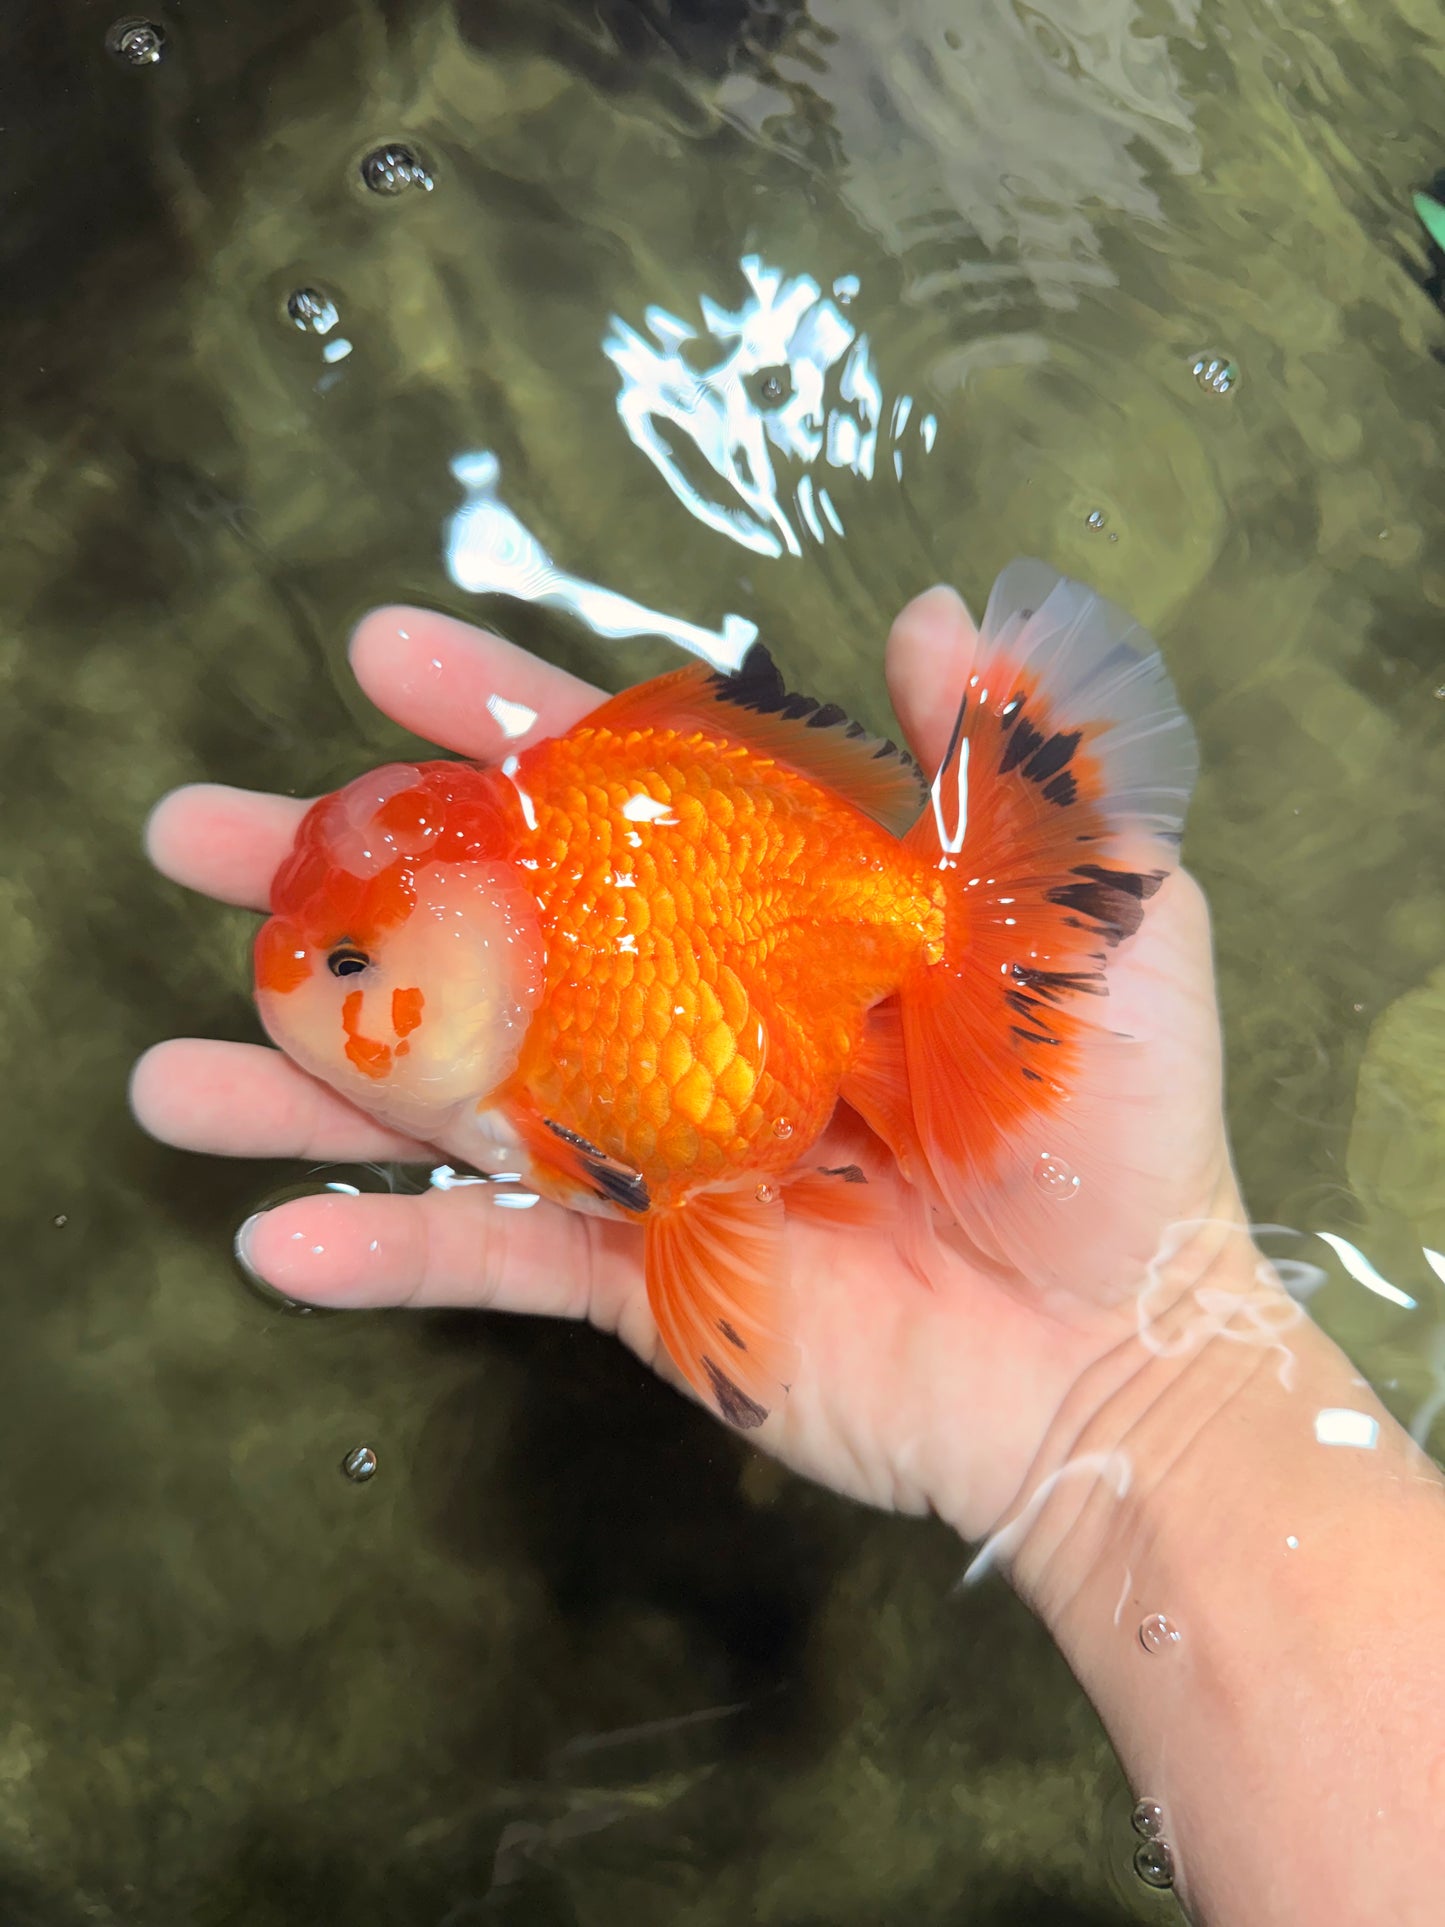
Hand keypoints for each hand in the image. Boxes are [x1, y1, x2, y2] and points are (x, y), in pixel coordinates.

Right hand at [131, 591, 1242, 1539]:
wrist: (1120, 1355)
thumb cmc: (1123, 1130)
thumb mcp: (1095, 917)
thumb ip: (1007, 768)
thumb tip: (940, 608)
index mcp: (777, 918)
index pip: (615, 794)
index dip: (498, 721)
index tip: (378, 658)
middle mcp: (689, 1020)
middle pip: (483, 933)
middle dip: (333, 884)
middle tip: (188, 832)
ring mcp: (652, 1153)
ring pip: (447, 1101)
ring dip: (299, 1084)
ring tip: (161, 1070)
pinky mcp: (644, 1281)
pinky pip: (494, 1266)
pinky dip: (386, 1258)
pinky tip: (268, 1243)